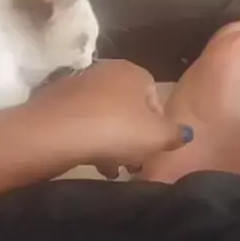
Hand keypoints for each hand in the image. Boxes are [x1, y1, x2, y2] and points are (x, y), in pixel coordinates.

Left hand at [28, 60, 193, 177]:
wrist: (54, 133)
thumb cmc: (115, 130)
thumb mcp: (157, 137)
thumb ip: (175, 134)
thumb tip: (185, 133)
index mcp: (133, 71)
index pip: (154, 98)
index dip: (157, 128)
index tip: (153, 151)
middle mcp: (105, 71)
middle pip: (128, 109)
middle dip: (132, 137)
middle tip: (133, 164)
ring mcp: (77, 85)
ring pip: (104, 117)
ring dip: (110, 143)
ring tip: (111, 170)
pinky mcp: (55, 102)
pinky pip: (81, 123)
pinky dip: (88, 140)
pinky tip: (90, 162)